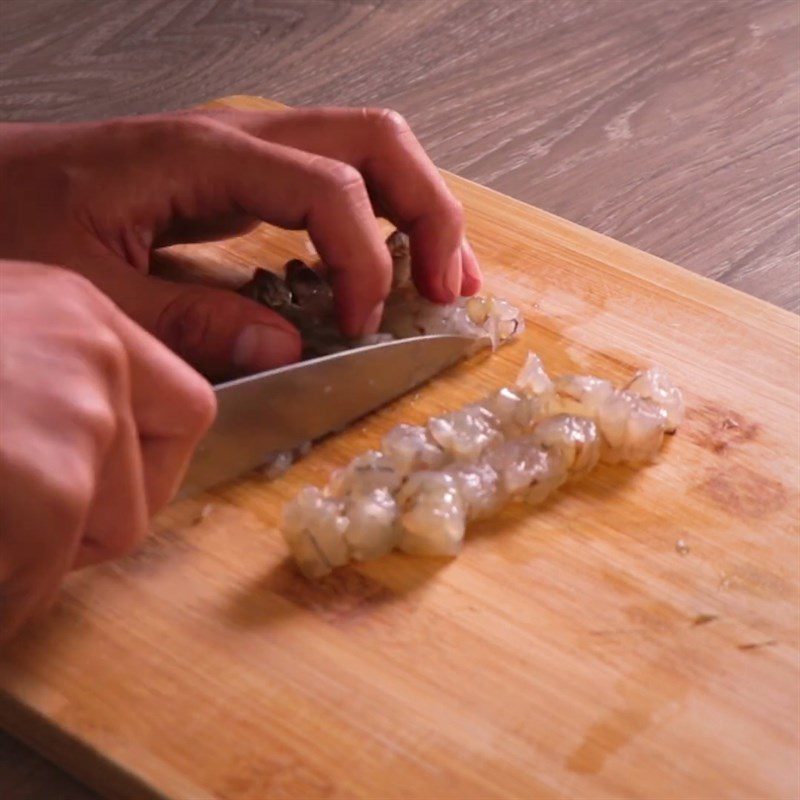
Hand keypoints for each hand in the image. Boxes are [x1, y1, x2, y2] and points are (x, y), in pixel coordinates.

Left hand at [0, 107, 480, 380]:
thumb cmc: (11, 224)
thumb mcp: (92, 291)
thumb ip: (189, 322)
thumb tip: (285, 351)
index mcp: (203, 155)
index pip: (328, 189)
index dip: (364, 259)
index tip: (363, 327)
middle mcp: (238, 137)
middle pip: (374, 141)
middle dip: (428, 212)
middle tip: (445, 286)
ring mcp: (244, 150)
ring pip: (366, 150)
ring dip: (417, 210)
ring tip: (441, 275)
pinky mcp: (240, 176)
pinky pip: (334, 180)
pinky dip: (377, 219)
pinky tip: (382, 266)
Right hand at [0, 260, 214, 642]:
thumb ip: (54, 375)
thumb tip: (100, 444)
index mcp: (78, 309)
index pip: (182, 403)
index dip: (145, 461)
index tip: (95, 490)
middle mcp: (92, 349)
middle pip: (152, 471)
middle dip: (92, 517)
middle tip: (22, 523)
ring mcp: (79, 412)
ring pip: (112, 525)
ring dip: (43, 555)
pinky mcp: (52, 482)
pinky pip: (51, 568)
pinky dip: (11, 587)